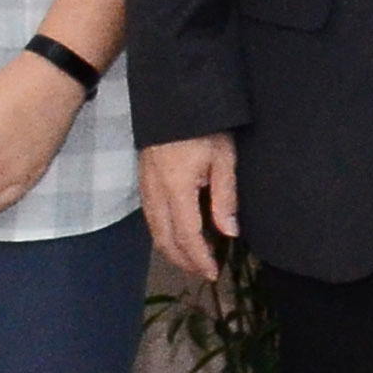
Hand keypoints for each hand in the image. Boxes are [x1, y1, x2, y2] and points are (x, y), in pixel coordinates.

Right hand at [139, 132, 238, 282]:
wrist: (176, 100)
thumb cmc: (206, 127)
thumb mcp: (224, 159)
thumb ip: (225, 197)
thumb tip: (229, 233)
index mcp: (176, 188)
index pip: (186, 235)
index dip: (198, 257)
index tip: (212, 273)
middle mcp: (155, 192)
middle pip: (165, 238)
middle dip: (183, 260)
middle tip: (203, 273)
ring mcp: (145, 186)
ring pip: (154, 229)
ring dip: (172, 250)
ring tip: (192, 261)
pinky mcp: (143, 180)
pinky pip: (150, 216)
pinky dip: (163, 234)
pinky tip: (177, 237)